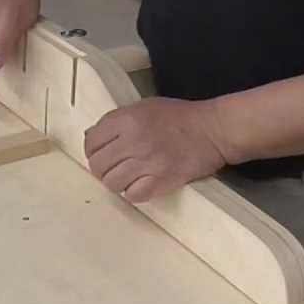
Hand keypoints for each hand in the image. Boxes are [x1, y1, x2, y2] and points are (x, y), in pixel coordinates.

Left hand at [85, 97, 233, 202]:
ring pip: (112, 183)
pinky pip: (133, 195)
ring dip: (118, 183)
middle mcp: (134, 140)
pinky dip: (135, 193)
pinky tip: (143, 185)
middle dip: (103, 170)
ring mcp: (148, 162)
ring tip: (130, 177)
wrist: (213, 130)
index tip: (101, 155)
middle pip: (98, 165)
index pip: (91, 142)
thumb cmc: (181, 117)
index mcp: (127, 119)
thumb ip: (117, 120)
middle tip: (115, 169)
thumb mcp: (145, 107)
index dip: (93, 151)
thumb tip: (91, 137)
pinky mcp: (162, 180)